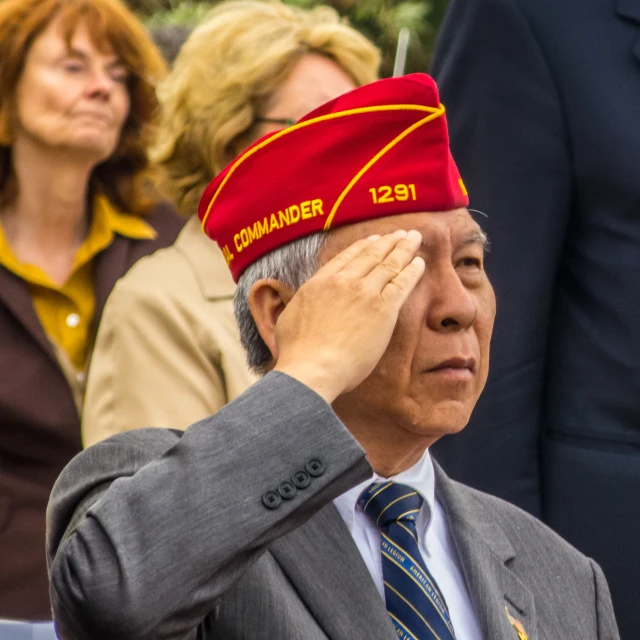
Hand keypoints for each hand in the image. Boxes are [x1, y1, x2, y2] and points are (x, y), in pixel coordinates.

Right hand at [274, 230, 424, 402]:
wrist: (313, 367)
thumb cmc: (297, 352)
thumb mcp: (288, 319)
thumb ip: (296, 306)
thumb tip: (294, 306)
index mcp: (320, 282)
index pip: (346, 258)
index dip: (363, 246)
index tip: (374, 240)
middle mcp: (343, 281)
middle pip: (371, 255)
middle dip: (388, 242)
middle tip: (400, 234)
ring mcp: (364, 293)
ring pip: (389, 264)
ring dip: (404, 249)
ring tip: (413, 239)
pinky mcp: (383, 309)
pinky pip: (402, 283)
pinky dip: (413, 271)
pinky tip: (420, 263)